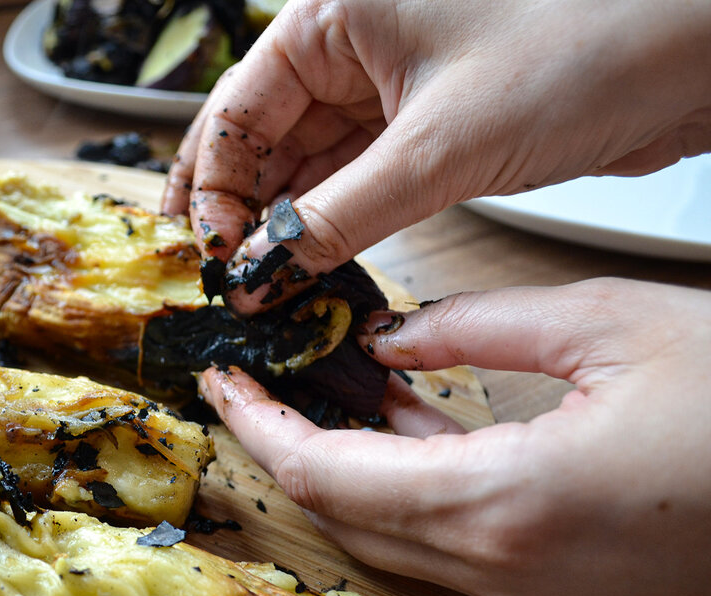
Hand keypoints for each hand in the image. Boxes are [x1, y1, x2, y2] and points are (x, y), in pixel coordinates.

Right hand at [162, 0, 710, 312]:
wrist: (693, 53)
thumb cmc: (586, 47)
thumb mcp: (439, 148)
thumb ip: (338, 218)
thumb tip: (262, 273)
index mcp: (336, 14)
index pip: (239, 108)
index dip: (215, 189)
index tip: (213, 258)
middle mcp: (354, 46)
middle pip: (264, 139)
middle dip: (242, 211)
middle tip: (221, 281)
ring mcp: (391, 88)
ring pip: (309, 167)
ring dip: (286, 227)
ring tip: (262, 287)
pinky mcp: (428, 128)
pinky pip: (357, 182)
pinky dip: (333, 226)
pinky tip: (310, 267)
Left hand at [196, 278, 710, 595]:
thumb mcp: (605, 325)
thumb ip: (475, 327)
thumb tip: (395, 339)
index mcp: (503, 503)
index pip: (327, 479)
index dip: (260, 431)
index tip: (224, 386)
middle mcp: (504, 566)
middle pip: (345, 518)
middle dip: (286, 451)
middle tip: (255, 388)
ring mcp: (530, 588)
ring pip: (392, 534)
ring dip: (347, 467)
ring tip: (321, 392)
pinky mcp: (555, 584)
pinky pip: (447, 539)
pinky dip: (408, 486)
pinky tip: (404, 424)